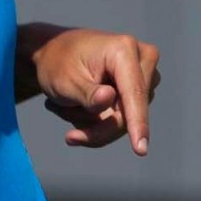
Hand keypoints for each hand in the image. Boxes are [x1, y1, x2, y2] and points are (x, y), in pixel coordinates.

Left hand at [30, 26, 160, 154]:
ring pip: (124, 122)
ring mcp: (145, 76)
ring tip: (65, 107)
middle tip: (68, 134)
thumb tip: (109, 98)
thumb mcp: (64, 80)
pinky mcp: (141, 91)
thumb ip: (86, 93)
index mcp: (124, 50)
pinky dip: (97, 123)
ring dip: (92, 124)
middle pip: (129, 113)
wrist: (55, 53)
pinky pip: (122, 122)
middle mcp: (143, 60)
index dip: (137, 123)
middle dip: (96, 127)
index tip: (140, 150)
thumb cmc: (58, 63)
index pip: (134, 93)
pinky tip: (77, 108)